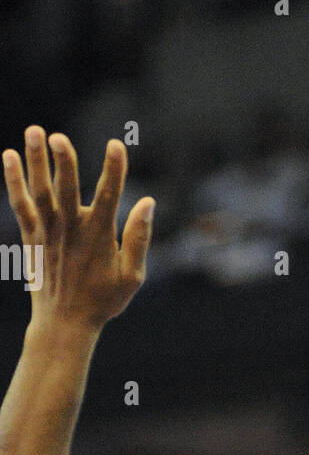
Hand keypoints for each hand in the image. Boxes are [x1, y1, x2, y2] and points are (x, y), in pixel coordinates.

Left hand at [2, 128, 153, 330]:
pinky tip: (9, 155)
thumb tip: (148, 203)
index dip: (114, 169)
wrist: (64, 323)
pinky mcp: (31, 236)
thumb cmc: (103, 300)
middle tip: (58, 137)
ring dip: (36, 161)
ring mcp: (48, 232)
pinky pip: (20, 204)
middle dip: (63, 162)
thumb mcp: (132, 276)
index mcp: (100, 236)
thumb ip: (138, 238)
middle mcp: (72, 230)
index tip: (115, 144)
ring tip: (33, 130)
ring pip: (40, 191)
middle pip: (67, 189)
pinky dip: (14, 181)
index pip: (110, 196)